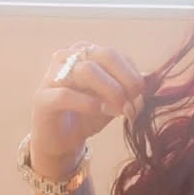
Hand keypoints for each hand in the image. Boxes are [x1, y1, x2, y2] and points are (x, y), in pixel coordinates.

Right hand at [30, 41, 145, 162]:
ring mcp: (52, 76)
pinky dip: (88, 103)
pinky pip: (66, 95)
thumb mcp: (115, 102)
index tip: (141, 99)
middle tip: (134, 104)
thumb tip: (151, 80)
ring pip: (86, 71)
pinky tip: (99, 111)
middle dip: (126, 81)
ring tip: (120, 111)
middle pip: (104, 55)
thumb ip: (130, 91)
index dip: (134, 76)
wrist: (62, 140)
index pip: (117, 55)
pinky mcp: (42, 98)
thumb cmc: (88, 116)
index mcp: (87, 54)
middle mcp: (68, 58)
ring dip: (111, 92)